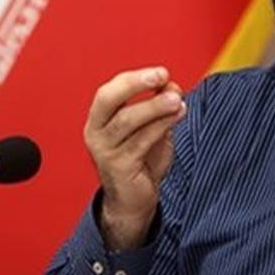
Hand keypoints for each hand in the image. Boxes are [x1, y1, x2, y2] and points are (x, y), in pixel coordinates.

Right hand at [83, 66, 184, 249]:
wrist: (134, 202)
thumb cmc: (140, 162)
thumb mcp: (151, 129)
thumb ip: (159, 108)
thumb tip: (172, 86)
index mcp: (99, 119)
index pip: (110, 91)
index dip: (134, 78)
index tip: (161, 73)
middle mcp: (95, 133)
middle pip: (109, 100)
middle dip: (135, 85)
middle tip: (163, 77)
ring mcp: (104, 151)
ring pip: (127, 120)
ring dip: (155, 106)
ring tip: (178, 100)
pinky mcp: (118, 167)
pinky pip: (140, 141)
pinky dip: (161, 125)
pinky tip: (177, 116)